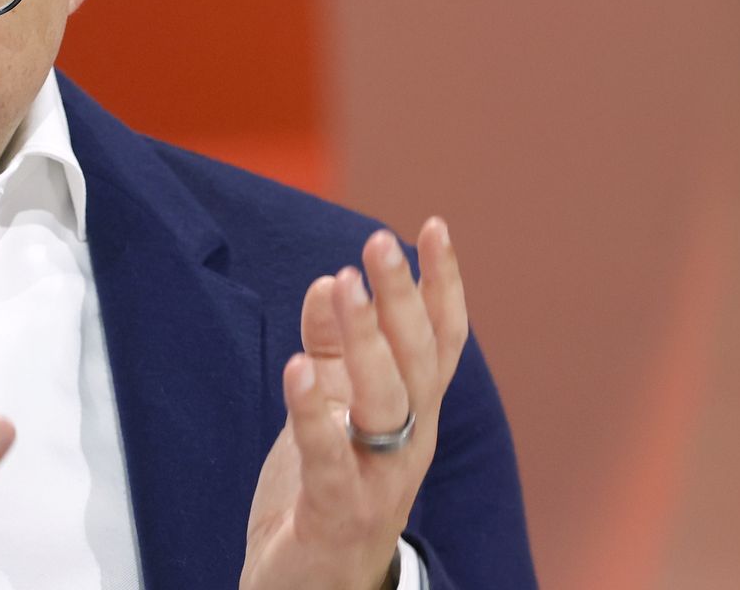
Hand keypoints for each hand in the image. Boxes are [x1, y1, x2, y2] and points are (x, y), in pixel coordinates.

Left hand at [240, 218, 467, 589]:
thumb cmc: (325, 493)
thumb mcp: (329, 410)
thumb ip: (332, 349)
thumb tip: (330, 280)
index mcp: (414, 414)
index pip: (440, 341)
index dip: (442, 285)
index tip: (432, 227)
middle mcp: (410, 442)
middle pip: (418, 361)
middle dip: (401, 298)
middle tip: (376, 243)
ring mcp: (378, 480)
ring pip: (386, 402)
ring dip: (365, 340)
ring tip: (341, 284)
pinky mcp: (335, 512)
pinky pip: (329, 458)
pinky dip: (315, 413)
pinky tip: (297, 370)